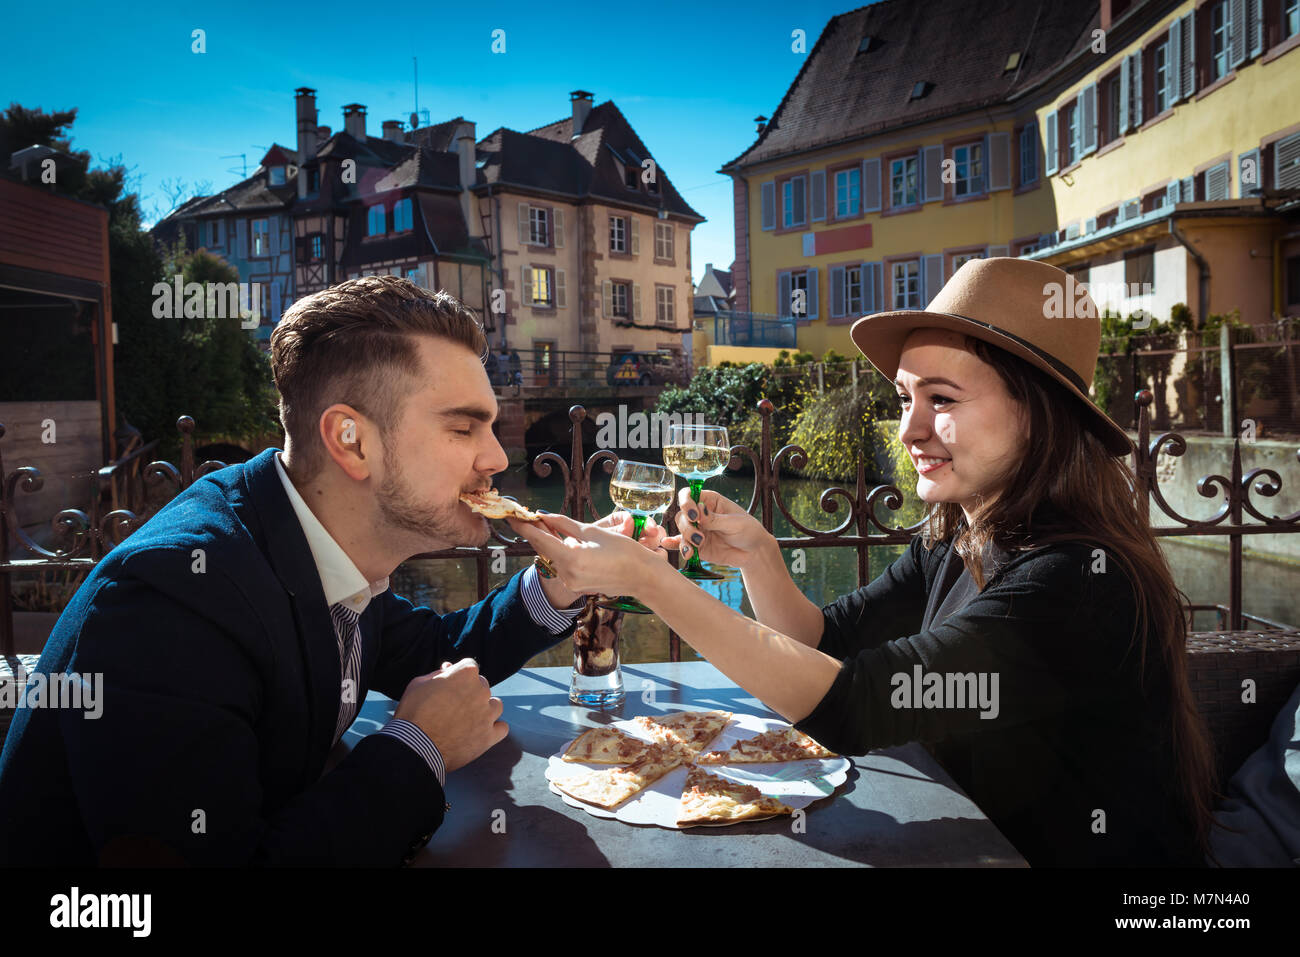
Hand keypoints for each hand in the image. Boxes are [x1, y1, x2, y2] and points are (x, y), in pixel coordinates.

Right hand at [393, 658, 506, 772]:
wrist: (415, 747)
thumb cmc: (414, 713)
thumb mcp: (419, 684)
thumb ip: (438, 674)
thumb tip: (448, 669)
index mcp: (466, 673)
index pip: (470, 666)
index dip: (458, 675)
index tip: (451, 684)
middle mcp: (481, 691)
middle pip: (482, 685)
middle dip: (470, 692)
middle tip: (453, 705)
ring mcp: (487, 714)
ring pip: (495, 705)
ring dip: (485, 709)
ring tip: (468, 719)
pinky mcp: (489, 736)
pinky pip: (502, 728)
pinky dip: (494, 729)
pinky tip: (482, 731)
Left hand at [506, 511, 669, 598]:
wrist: (642, 577)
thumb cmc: (623, 551)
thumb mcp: (592, 532)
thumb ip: (565, 525)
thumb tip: (544, 516)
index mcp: (571, 558)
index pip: (539, 539)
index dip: (523, 526)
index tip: (511, 516)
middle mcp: (566, 574)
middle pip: (544, 549)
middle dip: (535, 532)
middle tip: (524, 516)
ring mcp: (570, 582)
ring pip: (552, 556)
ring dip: (548, 541)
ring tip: (544, 525)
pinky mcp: (576, 586)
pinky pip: (562, 564)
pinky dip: (559, 552)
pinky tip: (559, 540)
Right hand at [662, 487, 773, 571]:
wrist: (754, 552)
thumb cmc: (748, 530)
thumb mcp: (735, 523)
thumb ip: (715, 519)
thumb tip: (699, 510)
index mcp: (709, 501)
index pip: (689, 495)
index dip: (686, 503)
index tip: (694, 516)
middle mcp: (700, 514)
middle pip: (682, 515)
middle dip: (687, 527)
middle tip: (699, 537)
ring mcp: (697, 530)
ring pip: (681, 531)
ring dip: (685, 540)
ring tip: (694, 549)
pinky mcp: (697, 546)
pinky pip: (682, 545)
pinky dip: (674, 545)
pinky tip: (668, 545)